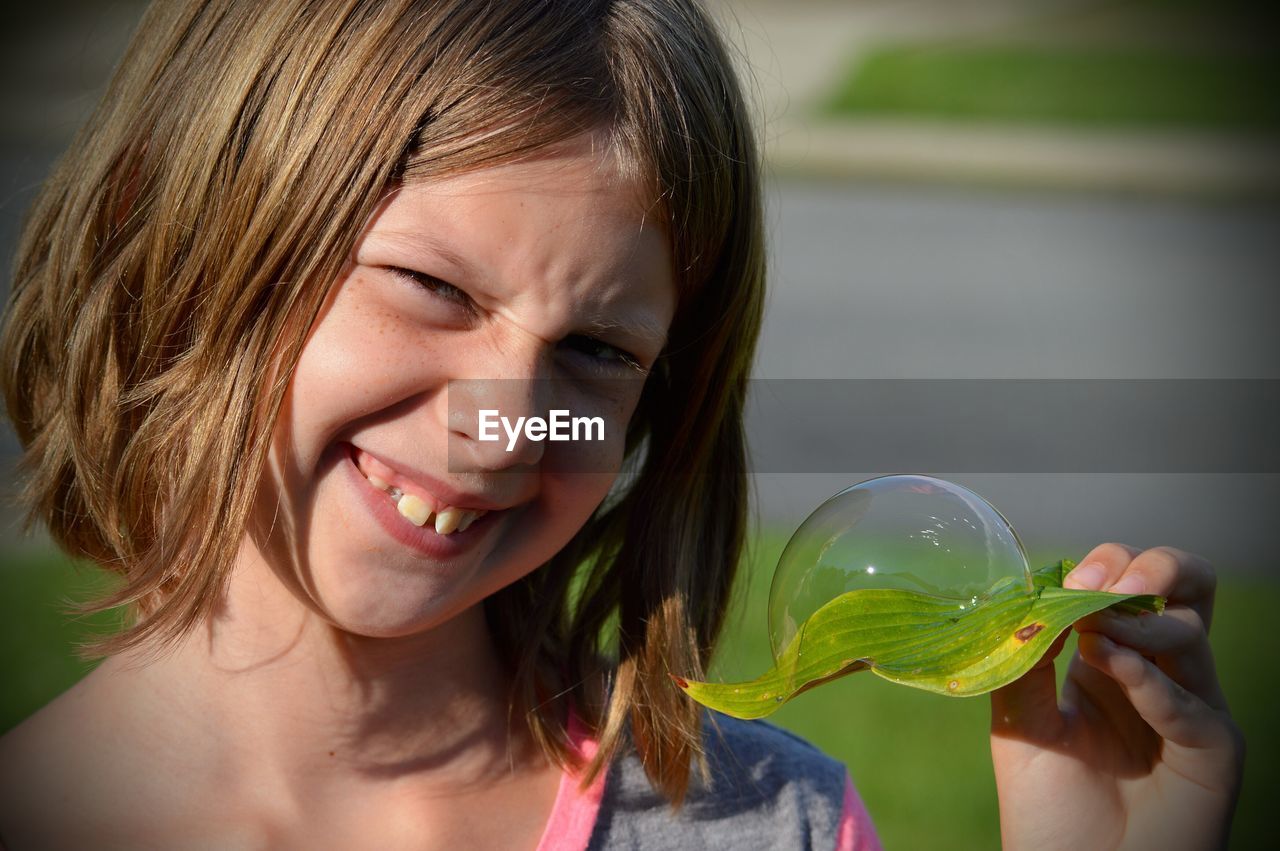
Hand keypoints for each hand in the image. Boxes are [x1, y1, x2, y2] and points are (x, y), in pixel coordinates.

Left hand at [988, 543, 1243, 849]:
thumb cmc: (1047, 806)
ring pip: (1192, 633)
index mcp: (1111, 658)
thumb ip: (1026, 659)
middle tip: (1105, 584)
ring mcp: (1191, 708)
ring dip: (1141, 623)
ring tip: (1098, 631)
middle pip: (1188, 587)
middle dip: (1152, 567)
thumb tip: (1029, 598)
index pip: (1128, 583)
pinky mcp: (1214, 750)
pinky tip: (1115, 668)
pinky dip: (1151, 681)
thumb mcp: (1020, 720)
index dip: (1103, 568)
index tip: (1065, 580)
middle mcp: (1158, 673)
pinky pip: (1194, 703)